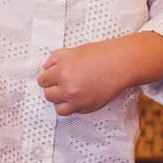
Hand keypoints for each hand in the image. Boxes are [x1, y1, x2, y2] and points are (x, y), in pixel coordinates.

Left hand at [38, 32, 162, 115]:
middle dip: (52, 87)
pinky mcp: (88, 108)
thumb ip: (55, 58)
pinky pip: (73, 111)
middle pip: (48, 95)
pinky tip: (79, 94)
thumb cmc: (99, 55)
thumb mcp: (73, 51)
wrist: (120, 64)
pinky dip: (73, 105)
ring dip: (60, 100)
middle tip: (61, 81)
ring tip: (67, 91)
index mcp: (62, 73)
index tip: (51, 75)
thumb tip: (45, 68)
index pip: (42, 81)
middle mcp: (68, 89)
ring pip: (58, 108)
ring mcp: (79, 101)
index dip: (46, 77)